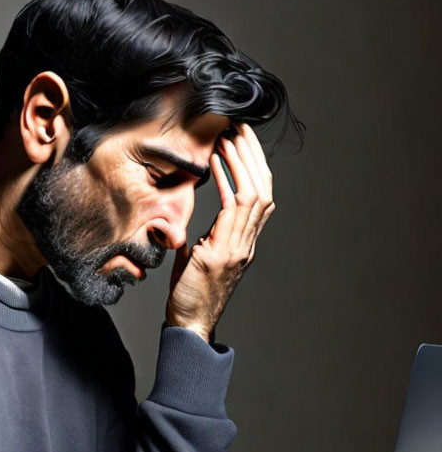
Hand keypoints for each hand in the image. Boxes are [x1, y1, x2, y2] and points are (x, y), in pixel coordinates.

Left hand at [165, 123, 274, 341]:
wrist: (188, 325)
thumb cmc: (191, 292)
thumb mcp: (199, 256)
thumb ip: (204, 235)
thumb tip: (191, 214)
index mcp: (245, 241)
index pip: (261, 195)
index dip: (256, 166)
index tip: (244, 139)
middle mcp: (247, 242)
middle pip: (264, 187)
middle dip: (253, 154)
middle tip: (240, 126)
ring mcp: (237, 247)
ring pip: (253, 193)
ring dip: (240, 160)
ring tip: (229, 134)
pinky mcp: (221, 253)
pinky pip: (230, 209)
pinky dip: (224, 180)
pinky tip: (213, 160)